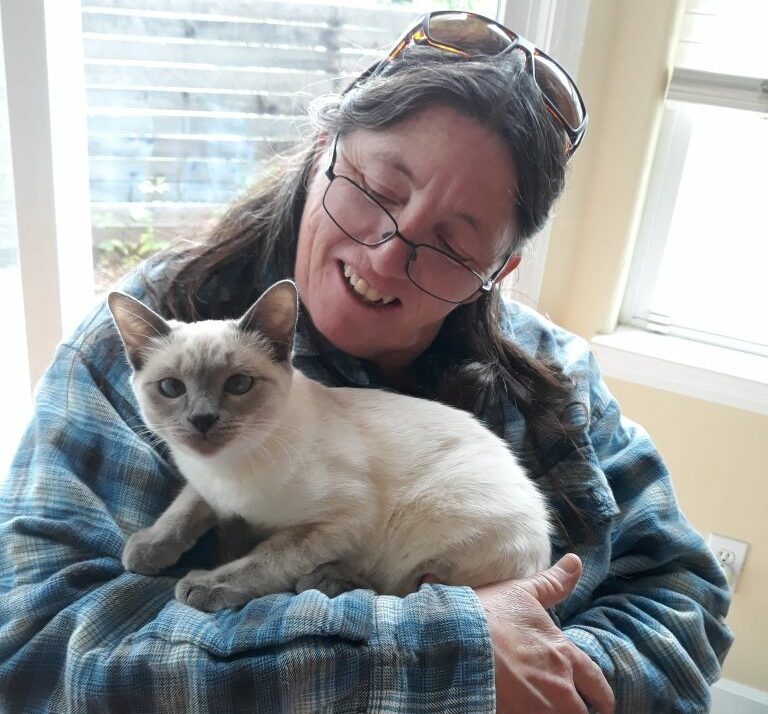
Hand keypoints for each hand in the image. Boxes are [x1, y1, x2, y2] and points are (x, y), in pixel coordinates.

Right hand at [474, 554, 614, 713]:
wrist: (454, 640)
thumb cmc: (486, 616)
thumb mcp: (522, 593)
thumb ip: (553, 583)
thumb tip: (576, 562)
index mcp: (563, 654)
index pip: (597, 684)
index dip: (601, 696)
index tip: (601, 703)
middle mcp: (559, 686)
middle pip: (584, 712)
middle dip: (581, 711)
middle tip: (575, 709)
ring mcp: (540, 709)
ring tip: (548, 711)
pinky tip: (522, 712)